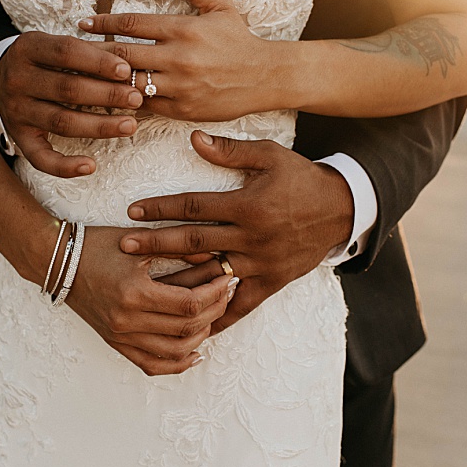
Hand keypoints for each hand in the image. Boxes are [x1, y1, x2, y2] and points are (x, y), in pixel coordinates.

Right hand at [0, 31, 141, 176]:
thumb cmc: (43, 59)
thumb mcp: (55, 44)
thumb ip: (86, 51)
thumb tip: (127, 68)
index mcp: (27, 49)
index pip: (65, 52)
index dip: (98, 62)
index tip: (126, 70)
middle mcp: (18, 80)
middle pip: (67, 89)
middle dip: (107, 95)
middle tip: (137, 98)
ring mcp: (16, 110)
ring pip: (61, 122)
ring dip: (99, 126)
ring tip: (130, 126)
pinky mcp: (19, 136)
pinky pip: (39, 157)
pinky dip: (64, 166)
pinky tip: (90, 166)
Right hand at [61, 225, 235, 375]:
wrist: (58, 261)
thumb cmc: (98, 245)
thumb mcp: (139, 242)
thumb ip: (178, 249)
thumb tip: (214, 256)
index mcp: (134, 293)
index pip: (189, 304)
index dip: (216, 294)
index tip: (229, 278)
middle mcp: (127, 320)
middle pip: (186, 329)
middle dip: (216, 311)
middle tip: (228, 292)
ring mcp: (120, 335)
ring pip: (174, 351)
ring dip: (201, 336)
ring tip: (215, 316)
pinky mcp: (115, 343)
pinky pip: (151, 365)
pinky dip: (177, 364)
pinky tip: (195, 352)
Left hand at [80, 0, 283, 121]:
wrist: (268, 77)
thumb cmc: (240, 40)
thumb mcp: (220, 7)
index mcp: (184, 29)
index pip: (131, 24)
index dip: (102, 23)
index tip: (83, 24)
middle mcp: (179, 58)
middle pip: (122, 55)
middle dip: (92, 53)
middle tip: (70, 52)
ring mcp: (180, 86)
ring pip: (129, 83)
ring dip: (103, 81)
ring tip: (80, 77)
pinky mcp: (184, 109)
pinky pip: (145, 107)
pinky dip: (125, 102)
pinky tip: (109, 99)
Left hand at [118, 131, 353, 333]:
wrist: (342, 209)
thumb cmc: (302, 178)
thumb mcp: (271, 156)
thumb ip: (231, 151)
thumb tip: (193, 140)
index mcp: (248, 205)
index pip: (195, 207)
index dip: (161, 208)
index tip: (132, 211)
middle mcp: (252, 237)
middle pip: (194, 243)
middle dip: (155, 243)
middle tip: (124, 245)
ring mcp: (261, 263)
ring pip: (212, 276)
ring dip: (177, 280)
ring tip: (145, 286)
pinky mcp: (272, 281)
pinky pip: (242, 304)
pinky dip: (219, 317)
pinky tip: (195, 326)